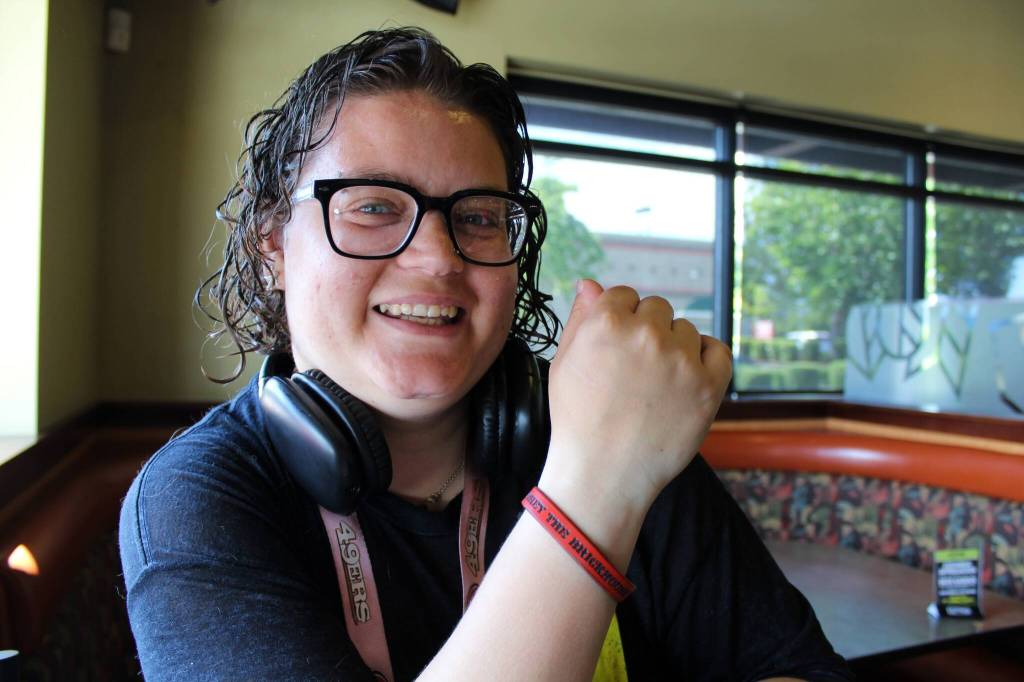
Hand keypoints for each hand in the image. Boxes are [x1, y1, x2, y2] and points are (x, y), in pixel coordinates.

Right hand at [543, 280, 732, 513]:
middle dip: (648, 331)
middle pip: (658, 309)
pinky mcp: (708, 384)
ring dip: (676, 348)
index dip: (621, 320)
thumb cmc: (578, 420)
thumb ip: (581, 318)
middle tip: (636, 370)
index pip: (625, 295)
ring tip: (657, 385)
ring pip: (686, 330)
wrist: (602, 474)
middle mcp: (646, 333)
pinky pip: (718, 351)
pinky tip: (687, 378)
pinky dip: (706, 360)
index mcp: (606, 322)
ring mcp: (680, 359)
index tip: (618, 348)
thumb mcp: (564, 363)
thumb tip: (591, 283)